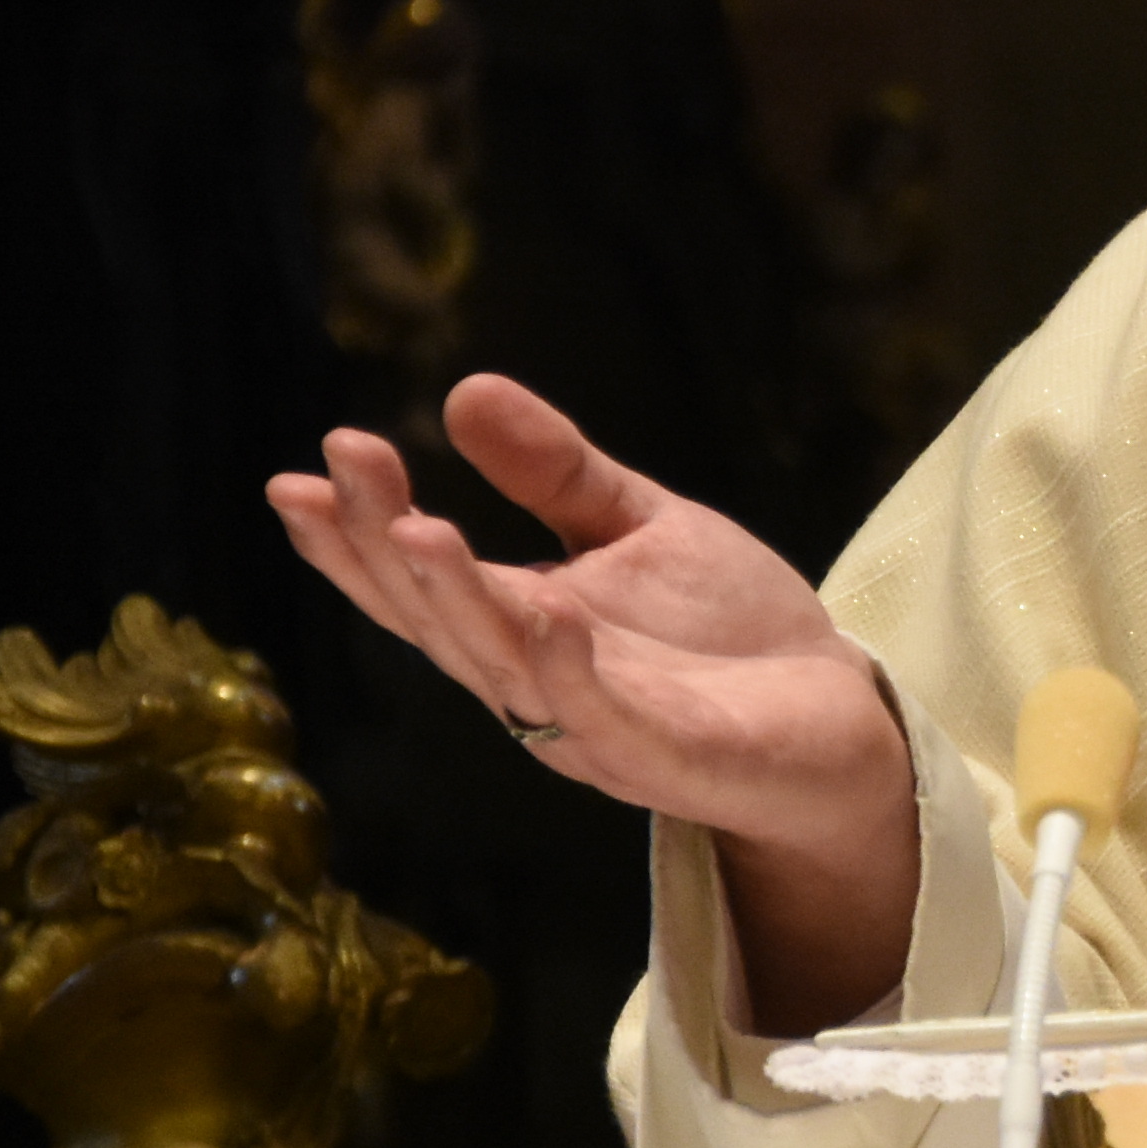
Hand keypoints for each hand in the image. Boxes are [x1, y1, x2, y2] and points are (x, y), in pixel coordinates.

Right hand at [265, 375, 922, 1033]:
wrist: (848, 722)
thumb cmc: (734, 636)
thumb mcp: (644, 530)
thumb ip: (558, 473)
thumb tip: (464, 389)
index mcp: (521, 626)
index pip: (415, 584)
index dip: (352, 537)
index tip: (298, 475)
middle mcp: (537, 683)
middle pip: (437, 620)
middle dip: (379, 547)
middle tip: (341, 467)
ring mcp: (598, 727)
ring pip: (503, 668)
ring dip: (455, 601)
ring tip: (415, 527)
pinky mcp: (670, 758)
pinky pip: (606, 718)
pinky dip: (569, 673)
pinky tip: (548, 616)